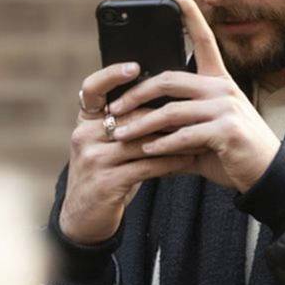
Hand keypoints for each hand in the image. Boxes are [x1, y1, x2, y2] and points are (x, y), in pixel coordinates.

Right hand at [58, 62, 193, 244]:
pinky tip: (189, 159)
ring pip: (142, 141)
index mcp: (85, 121)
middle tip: (196, 108)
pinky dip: (170, 161)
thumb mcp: (108, 145)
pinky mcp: (106, 182)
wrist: (84, 219)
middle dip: (166, 115)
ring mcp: (93, 159)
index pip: (92, 88)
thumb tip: (164, 97)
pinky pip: (146, 166)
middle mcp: (84, 136)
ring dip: (175, 139)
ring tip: (200, 135)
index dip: (111, 75)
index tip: (135, 66)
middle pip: (131, 116)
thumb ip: (126, 123)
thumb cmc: (106, 174)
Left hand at [103, 0, 280, 193]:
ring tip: (118, 135)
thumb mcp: (203, 131)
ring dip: (141, 125)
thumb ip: (175, 124)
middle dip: (136, 94)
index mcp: (218, 80)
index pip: (203, 38)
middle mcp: (223, 88)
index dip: (190, 12)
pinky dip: (161, 146)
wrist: (265, 174)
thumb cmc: (231, 150)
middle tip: (112, 108)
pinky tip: (146, 153)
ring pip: (171, 111)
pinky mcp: (227, 130)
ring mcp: (226, 107)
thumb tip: (139, 126)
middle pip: (169, 80)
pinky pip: (184, 136)